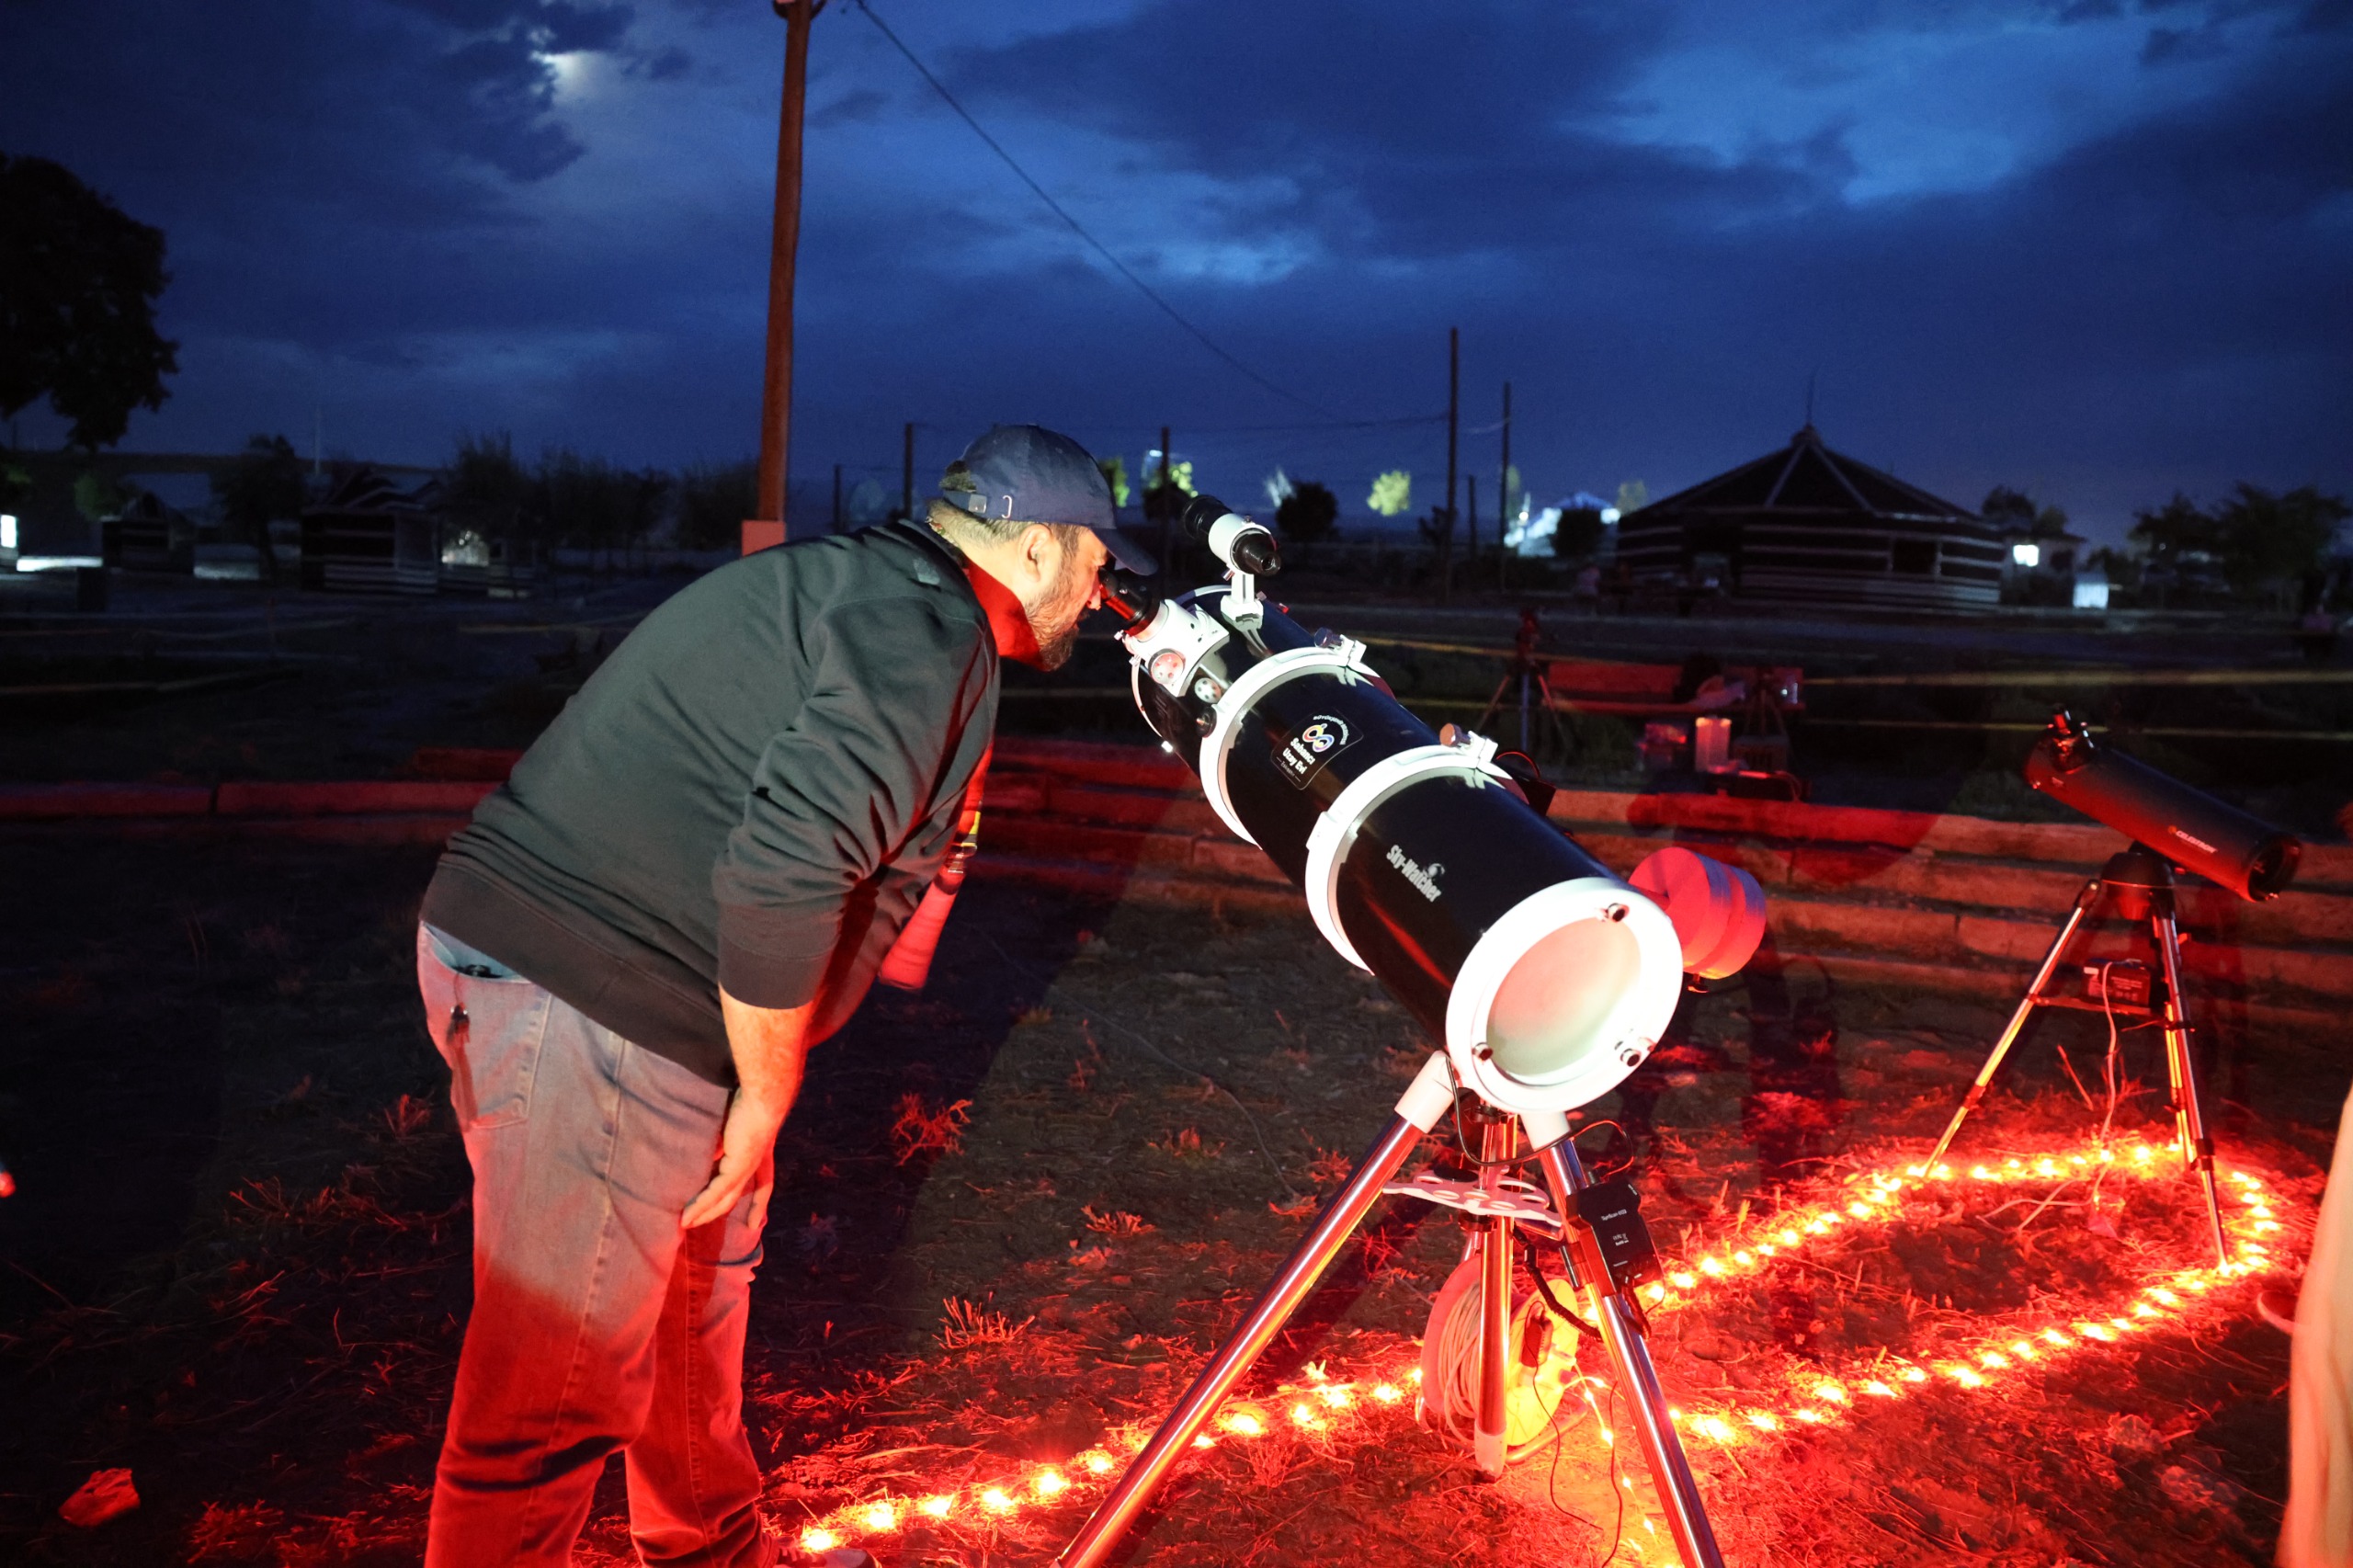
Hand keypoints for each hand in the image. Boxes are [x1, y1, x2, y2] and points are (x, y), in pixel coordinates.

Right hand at [681, 1090, 783, 1229]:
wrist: (762, 1097)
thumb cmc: (748, 1098)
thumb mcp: (731, 1123)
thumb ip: (722, 1141)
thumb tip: (710, 1151)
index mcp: (762, 1150)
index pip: (765, 1181)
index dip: (761, 1200)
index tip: (759, 1220)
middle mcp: (758, 1162)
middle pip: (754, 1193)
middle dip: (747, 1210)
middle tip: (736, 1226)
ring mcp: (748, 1168)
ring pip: (727, 1198)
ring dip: (707, 1212)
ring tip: (688, 1223)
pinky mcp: (736, 1169)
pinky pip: (716, 1193)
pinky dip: (700, 1205)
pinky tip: (687, 1217)